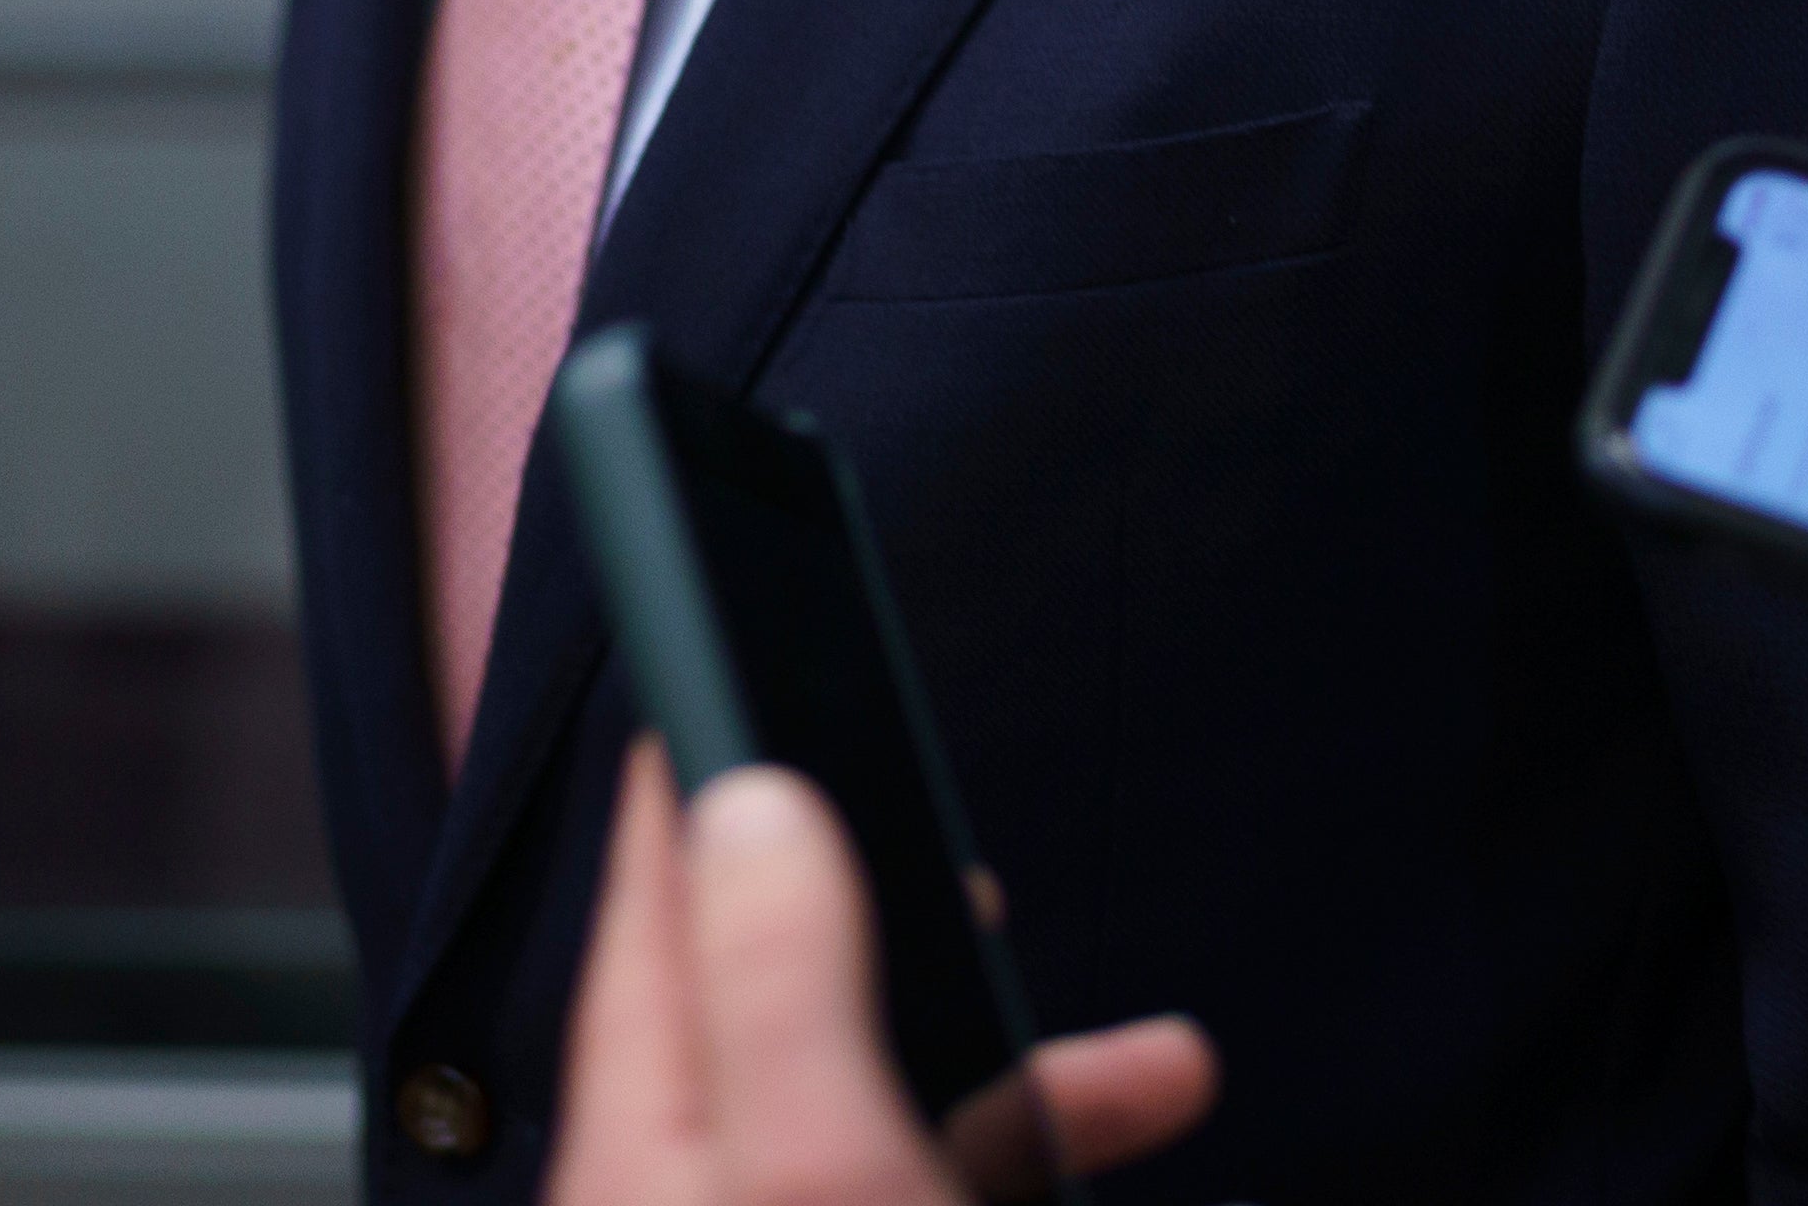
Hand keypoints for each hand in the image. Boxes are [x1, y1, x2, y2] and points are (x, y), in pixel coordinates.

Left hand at [555, 745, 1216, 1205]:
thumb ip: (779, 989)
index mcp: (650, 1133)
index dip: (701, 776)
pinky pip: (925, 1187)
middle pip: (785, 1004)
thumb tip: (748, 799)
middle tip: (977, 867)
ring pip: (884, 1113)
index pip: (655, 907)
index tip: (730, 654)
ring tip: (1157, 1066)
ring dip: (1018, 1076)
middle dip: (906, 924)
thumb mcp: (818, 1174)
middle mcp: (691, 1183)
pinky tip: (1096, 1148)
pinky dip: (1017, 1160)